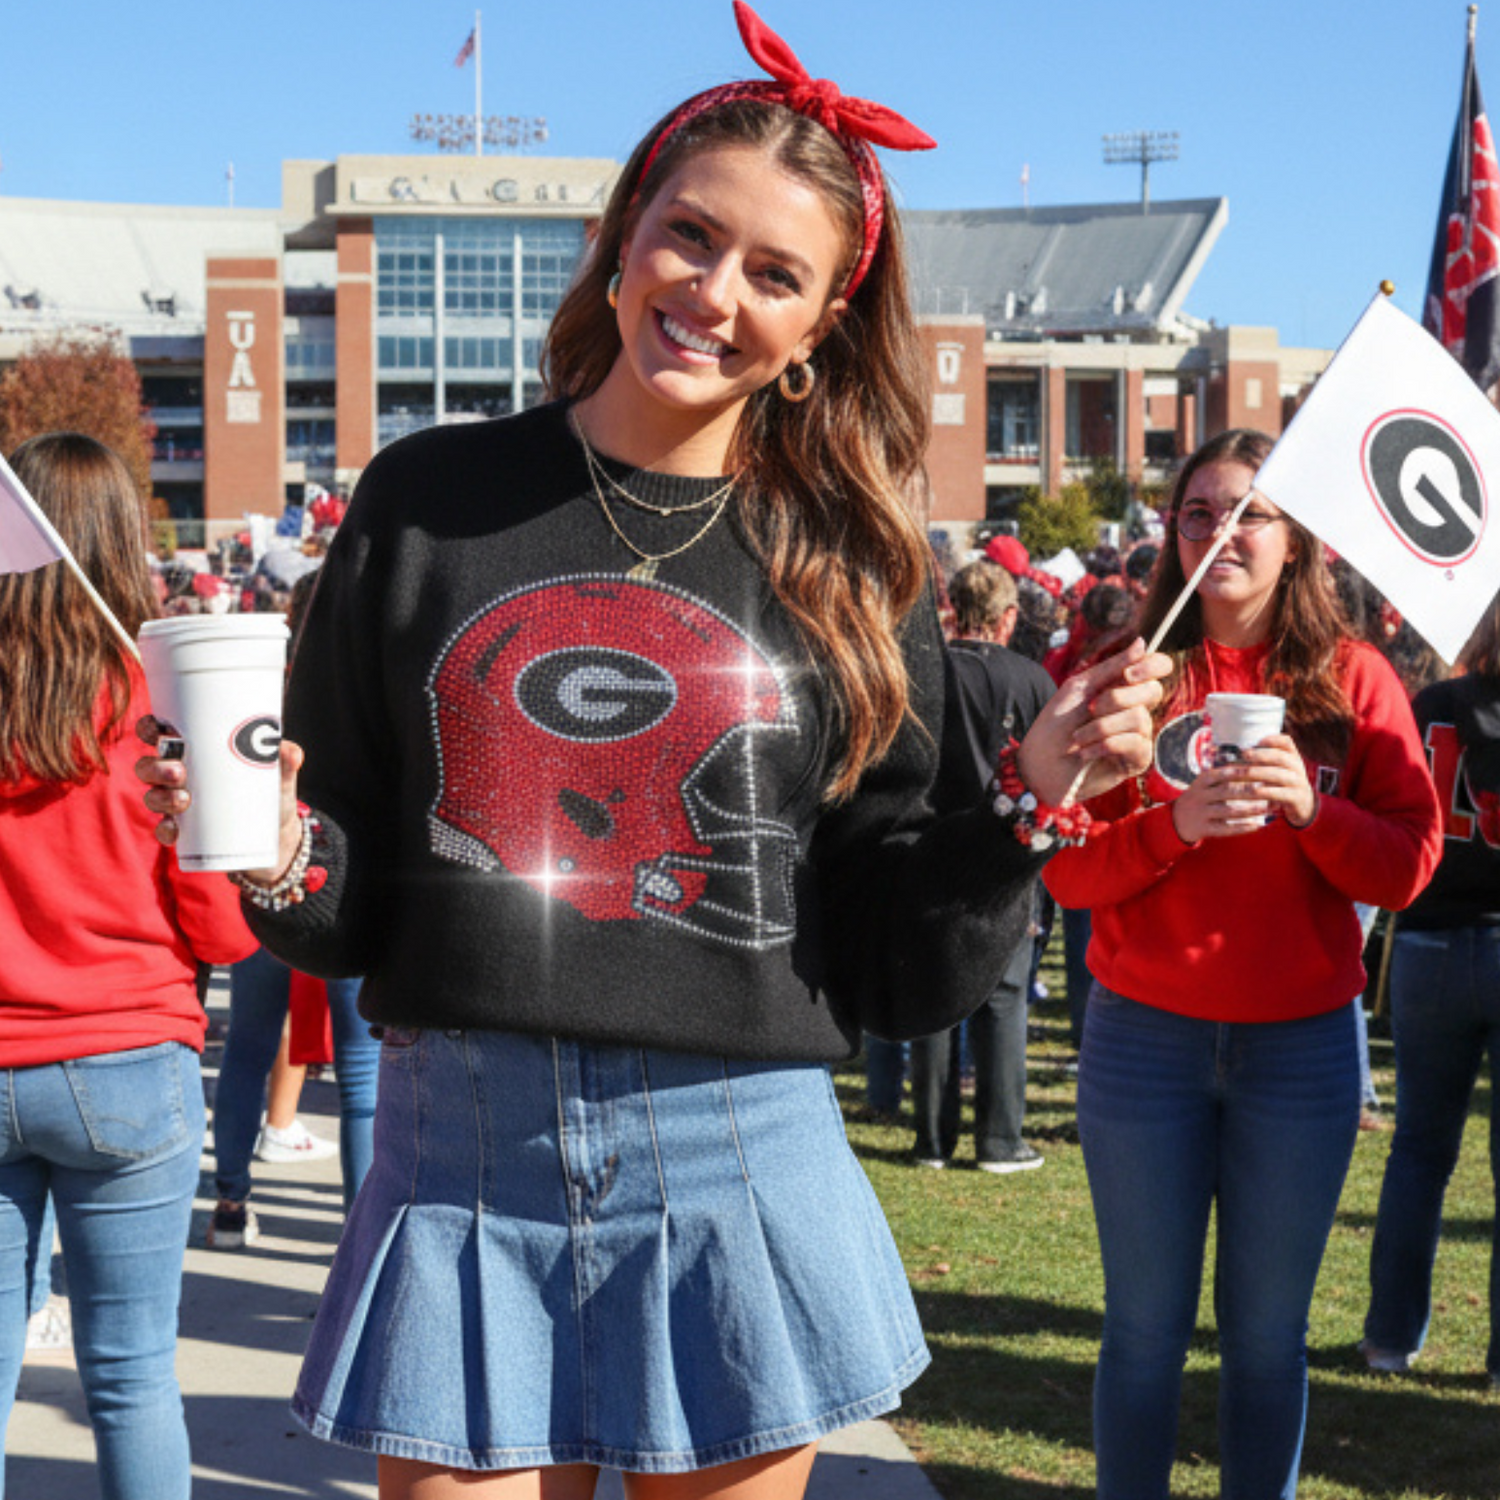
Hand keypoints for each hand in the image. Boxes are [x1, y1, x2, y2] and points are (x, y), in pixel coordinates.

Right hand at [134, 715, 306, 882]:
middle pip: (148, 766)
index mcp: (192, 750)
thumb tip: (292, 754)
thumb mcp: (279, 772)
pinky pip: (164, 829)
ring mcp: (176, 802)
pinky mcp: (184, 830)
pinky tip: (175, 830)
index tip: (158, 729)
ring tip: (184, 799)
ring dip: (161, 797)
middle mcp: (177, 774)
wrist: (276, 830)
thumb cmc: (270, 788)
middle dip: (156, 767)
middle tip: (180, 771)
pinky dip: (166, 830)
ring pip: (153, 796)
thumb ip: (285, 759)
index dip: (149, 728)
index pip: (158, 733)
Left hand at [1016, 639, 1171, 804]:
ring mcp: (1139, 734)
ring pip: (1139, 718)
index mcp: (1123, 687)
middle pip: (1153, 691)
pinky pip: (1134, 743)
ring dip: (1100, 727)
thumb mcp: (1080, 688)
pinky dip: (1104, 745)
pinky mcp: (1137, 760)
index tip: (1129, 675)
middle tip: (1089, 709)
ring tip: (1078, 738)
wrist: (1040, 763)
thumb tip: (1143, 642)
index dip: (1152, 666)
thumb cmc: (1055, 724)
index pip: (1158, 667)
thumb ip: (1112, 666)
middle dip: (1115, 698)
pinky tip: (1085, 753)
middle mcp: (1136, 707)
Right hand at [1170, 762, 1271, 842]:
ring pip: (1227, 811)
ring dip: (1248, 809)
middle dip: (1247, 790)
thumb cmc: (1201, 797)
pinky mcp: (1204, 829)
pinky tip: (1257, 826)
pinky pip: (1225, 829)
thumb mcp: (1205, 784)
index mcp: (1201, 782)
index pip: (1220, 773)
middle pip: (1226, 792)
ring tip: (1266, 807)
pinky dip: (1241, 827)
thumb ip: (1224, 775)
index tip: (1257, 768)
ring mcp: (1201, 813)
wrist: (1177, 820)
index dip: (1238, 771)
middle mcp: (1200, 796)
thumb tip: (1254, 765)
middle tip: (1267, 789)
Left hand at [1238, 734, 1316, 827]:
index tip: (1255, 742)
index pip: (1286, 742)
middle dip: (1260, 755)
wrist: (1303, 804)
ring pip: (1278, 775)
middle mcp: (1297, 767)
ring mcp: (1298, 783)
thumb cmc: (1282, 783)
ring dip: (1258, 773)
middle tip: (1243, 754)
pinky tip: (1252, 790)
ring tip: (1241, 773)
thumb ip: (1263, 760)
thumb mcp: (1277, 769)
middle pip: (1280, 757)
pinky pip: (1280, 793)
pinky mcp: (1296, 798)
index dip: (1272, 739)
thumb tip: (1235, 752)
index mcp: (1293, 757)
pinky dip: (1265, 791)